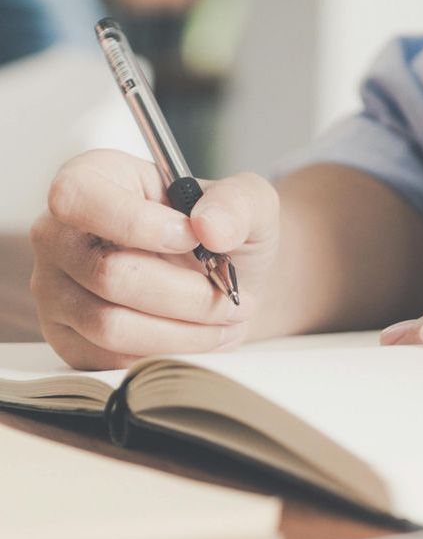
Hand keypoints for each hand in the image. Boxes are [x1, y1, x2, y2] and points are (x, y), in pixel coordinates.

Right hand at [30, 149, 280, 369]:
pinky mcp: (69, 338)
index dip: (138, 225)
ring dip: (185, 331)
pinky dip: (169, 354)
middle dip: (188, 295)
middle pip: (108, 275)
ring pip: (111, 326)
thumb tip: (210, 227)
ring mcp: (56, 289)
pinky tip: (203, 337)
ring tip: (227, 320)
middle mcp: (58, 234)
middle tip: (234, 298)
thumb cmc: (224, 234)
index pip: (77, 199)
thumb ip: (238, 203)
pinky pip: (112, 359)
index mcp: (91, 180)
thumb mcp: (250, 202)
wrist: (226, 280)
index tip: (194, 239)